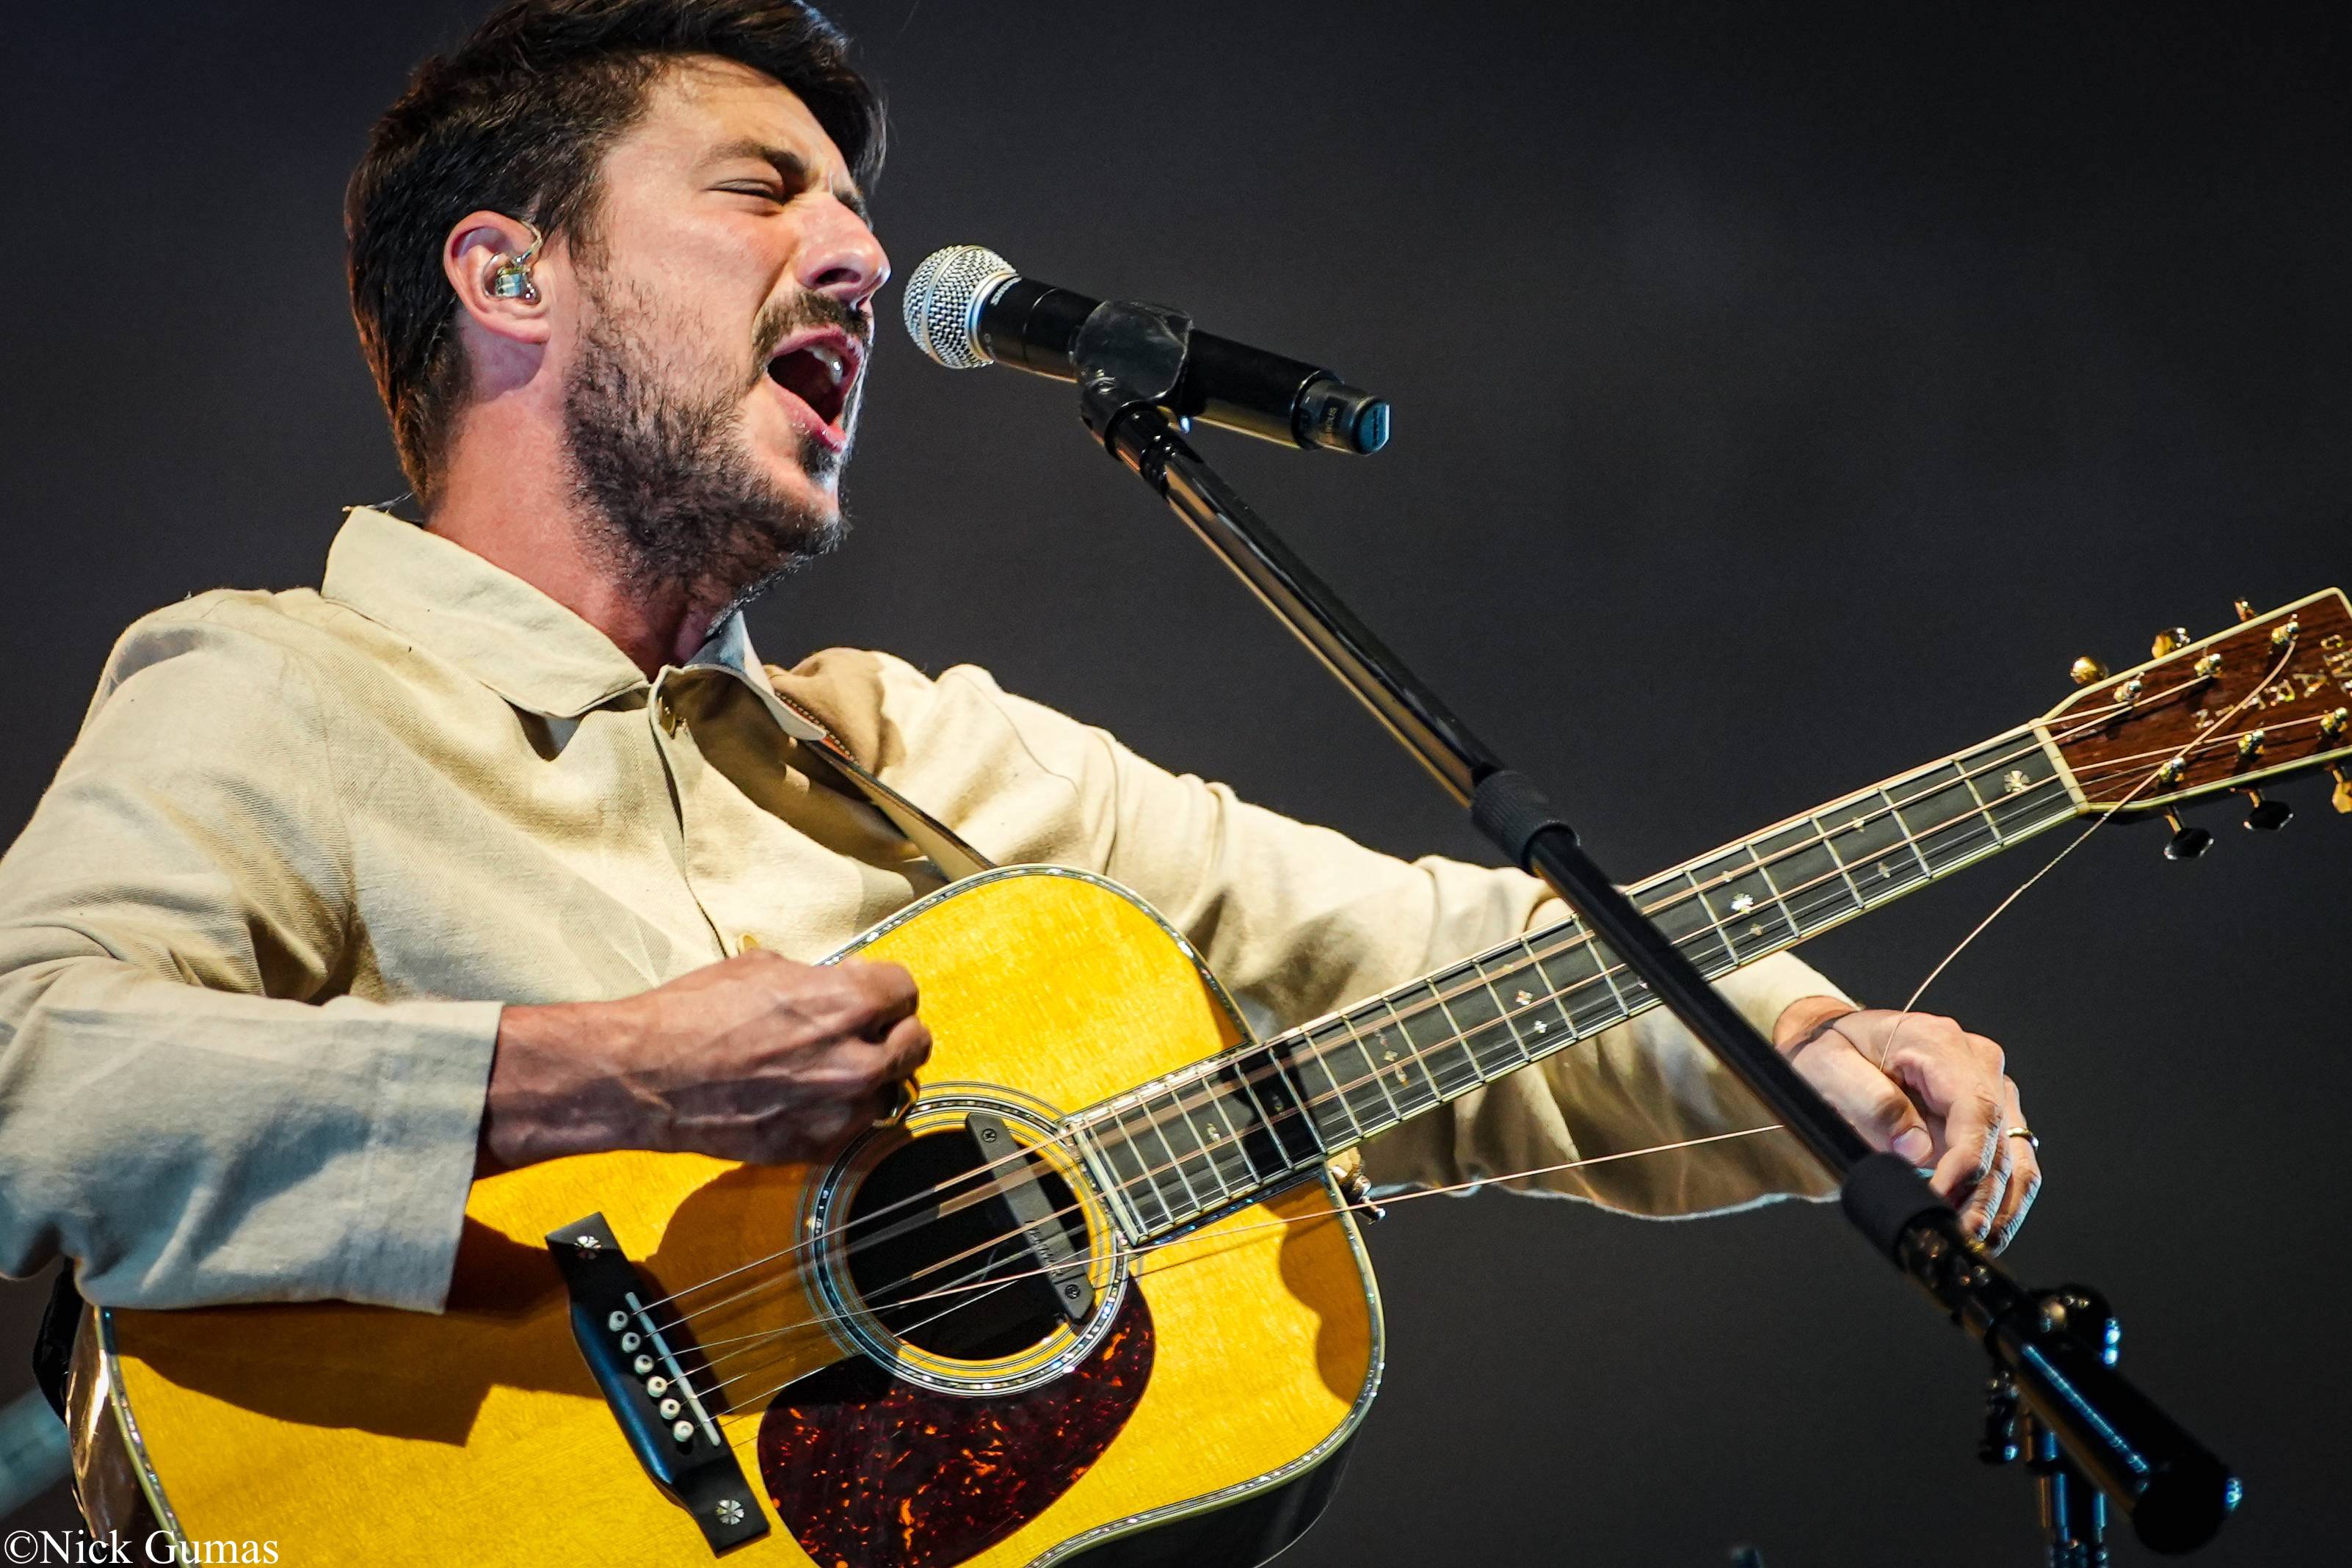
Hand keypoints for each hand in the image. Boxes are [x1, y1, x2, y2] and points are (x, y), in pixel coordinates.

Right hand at [480, 951, 931, 1171]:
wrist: (647, 1077)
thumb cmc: (694, 1015)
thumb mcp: (764, 971)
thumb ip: (820, 981)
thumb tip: (842, 986)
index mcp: (849, 1004)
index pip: (906, 991)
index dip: (884, 990)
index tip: (870, 995)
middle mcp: (856, 1060)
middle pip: (916, 1042)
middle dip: (893, 1031)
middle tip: (867, 1031)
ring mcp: (840, 1111)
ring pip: (891, 1091)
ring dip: (872, 1078)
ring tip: (834, 1069)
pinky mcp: (817, 1147)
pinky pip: (857, 1128)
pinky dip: (843, 1114)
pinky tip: (810, 1099)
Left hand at [1772, 998, 2040, 1249]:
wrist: (1836, 1042)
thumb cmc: (1831, 1051)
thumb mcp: (1828, 1067)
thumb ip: (1871, 1104)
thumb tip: (1917, 1152)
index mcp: (1941, 1043)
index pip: (1974, 1109)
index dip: (1965, 1162)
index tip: (1941, 1198)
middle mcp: (1978, 1063)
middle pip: (1999, 1140)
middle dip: (1982, 1196)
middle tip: (1958, 1234)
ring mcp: (1990, 1090)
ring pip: (2015, 1157)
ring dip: (1998, 1205)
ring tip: (1973, 1241)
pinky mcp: (1990, 1116)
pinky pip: (2010, 1162)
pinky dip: (2001, 1199)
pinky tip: (1983, 1229)